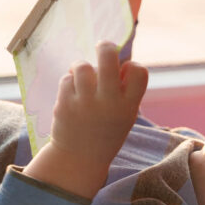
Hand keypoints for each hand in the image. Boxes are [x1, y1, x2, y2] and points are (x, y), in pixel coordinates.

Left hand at [23, 41, 147, 197]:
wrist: (79, 158)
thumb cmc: (105, 131)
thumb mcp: (124, 115)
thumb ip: (123, 91)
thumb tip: (117, 59)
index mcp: (128, 106)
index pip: (139, 71)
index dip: (132, 66)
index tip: (124, 72)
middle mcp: (109, 103)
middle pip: (108, 58)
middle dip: (105, 47)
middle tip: (102, 46)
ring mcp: (85, 104)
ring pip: (83, 66)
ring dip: (82, 67)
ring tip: (82, 76)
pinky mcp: (65, 105)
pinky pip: (67, 79)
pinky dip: (69, 82)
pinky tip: (72, 94)